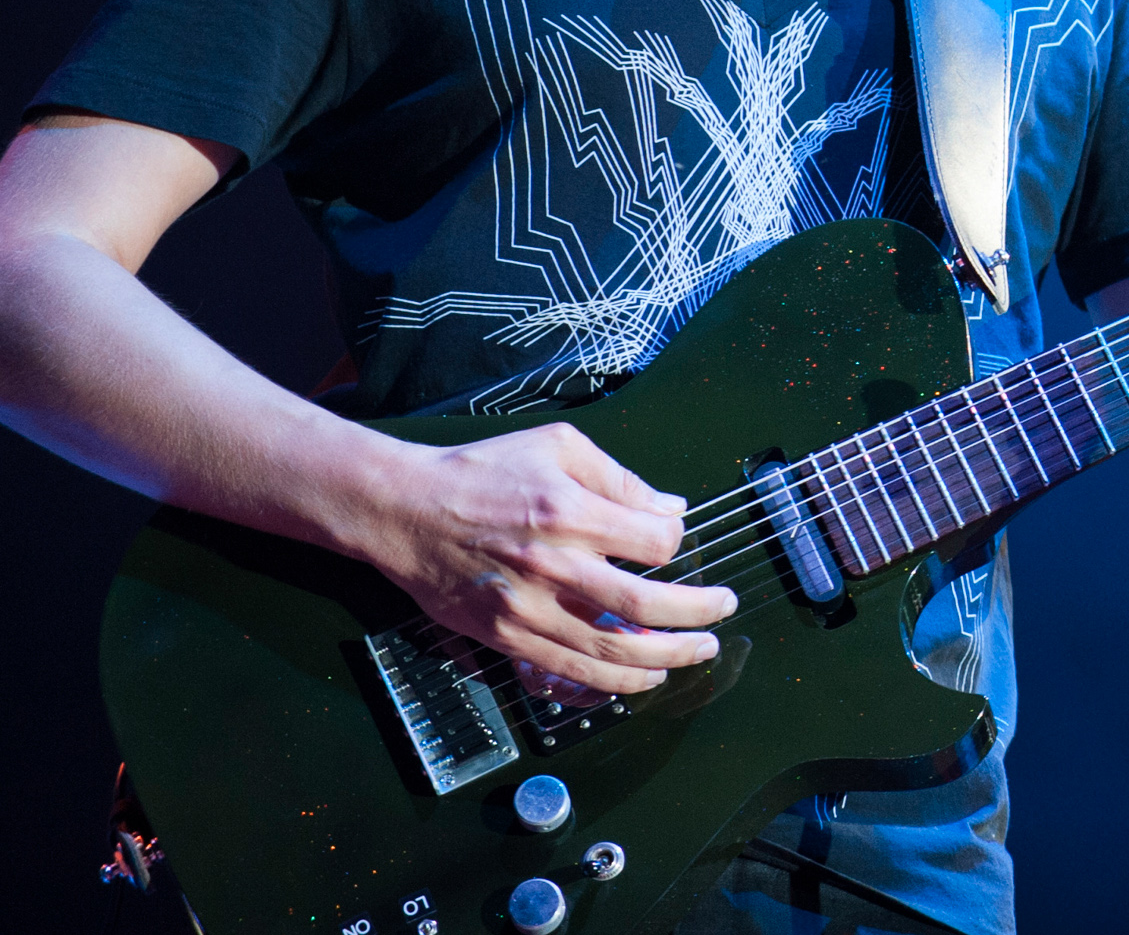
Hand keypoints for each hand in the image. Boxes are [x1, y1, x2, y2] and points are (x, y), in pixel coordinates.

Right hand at [344, 422, 734, 694]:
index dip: (678, 542)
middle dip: (698, 612)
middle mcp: (553, 566)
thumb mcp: (557, 447)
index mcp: (569, 512)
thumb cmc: (481, 472)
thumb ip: (620, 478)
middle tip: (725, 609)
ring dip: (666, 658)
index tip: (677, 539)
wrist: (403, 510)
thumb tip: (671, 507)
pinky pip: (570, 672)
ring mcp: (527, 609)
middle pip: (645, 605)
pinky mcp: (506, 637)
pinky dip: (614, 682)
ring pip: (612, 650)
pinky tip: (643, 678)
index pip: (655, 542)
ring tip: (700, 651)